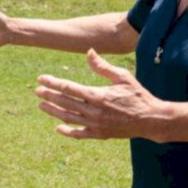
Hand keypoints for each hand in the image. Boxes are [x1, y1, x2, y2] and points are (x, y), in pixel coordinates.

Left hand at [35, 49, 165, 140]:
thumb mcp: (122, 77)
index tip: (41, 79)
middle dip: (49, 96)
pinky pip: (80, 134)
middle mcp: (94, 111)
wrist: (150, 119)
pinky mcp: (100, 135)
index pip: (69, 88)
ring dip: (53, 112)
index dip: (53, 83)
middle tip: (37, 91)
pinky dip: (68, 132)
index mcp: (98, 95)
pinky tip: (58, 128)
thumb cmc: (137, 95)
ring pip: (69, 118)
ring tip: (41, 106)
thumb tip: (88, 52)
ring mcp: (96, 125)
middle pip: (65, 103)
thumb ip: (102, 66)